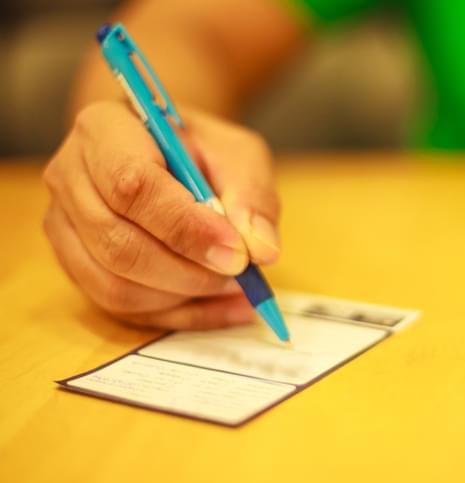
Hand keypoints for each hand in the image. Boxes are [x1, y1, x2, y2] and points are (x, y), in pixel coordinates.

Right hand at [43, 100, 280, 328]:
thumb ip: (252, 195)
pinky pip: (123, 309)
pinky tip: (224, 306)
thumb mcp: (238, 154)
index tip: (237, 253)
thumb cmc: (199, 149)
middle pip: (118, 244)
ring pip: (115, 287)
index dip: (187, 227)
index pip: (132, 186)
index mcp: (104, 129)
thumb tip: (260, 251)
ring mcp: (64, 227)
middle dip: (189, 271)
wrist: (163, 152)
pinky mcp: (76, 266)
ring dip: (185, 297)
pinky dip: (181, 315)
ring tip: (236, 287)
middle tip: (240, 273)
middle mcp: (71, 177)